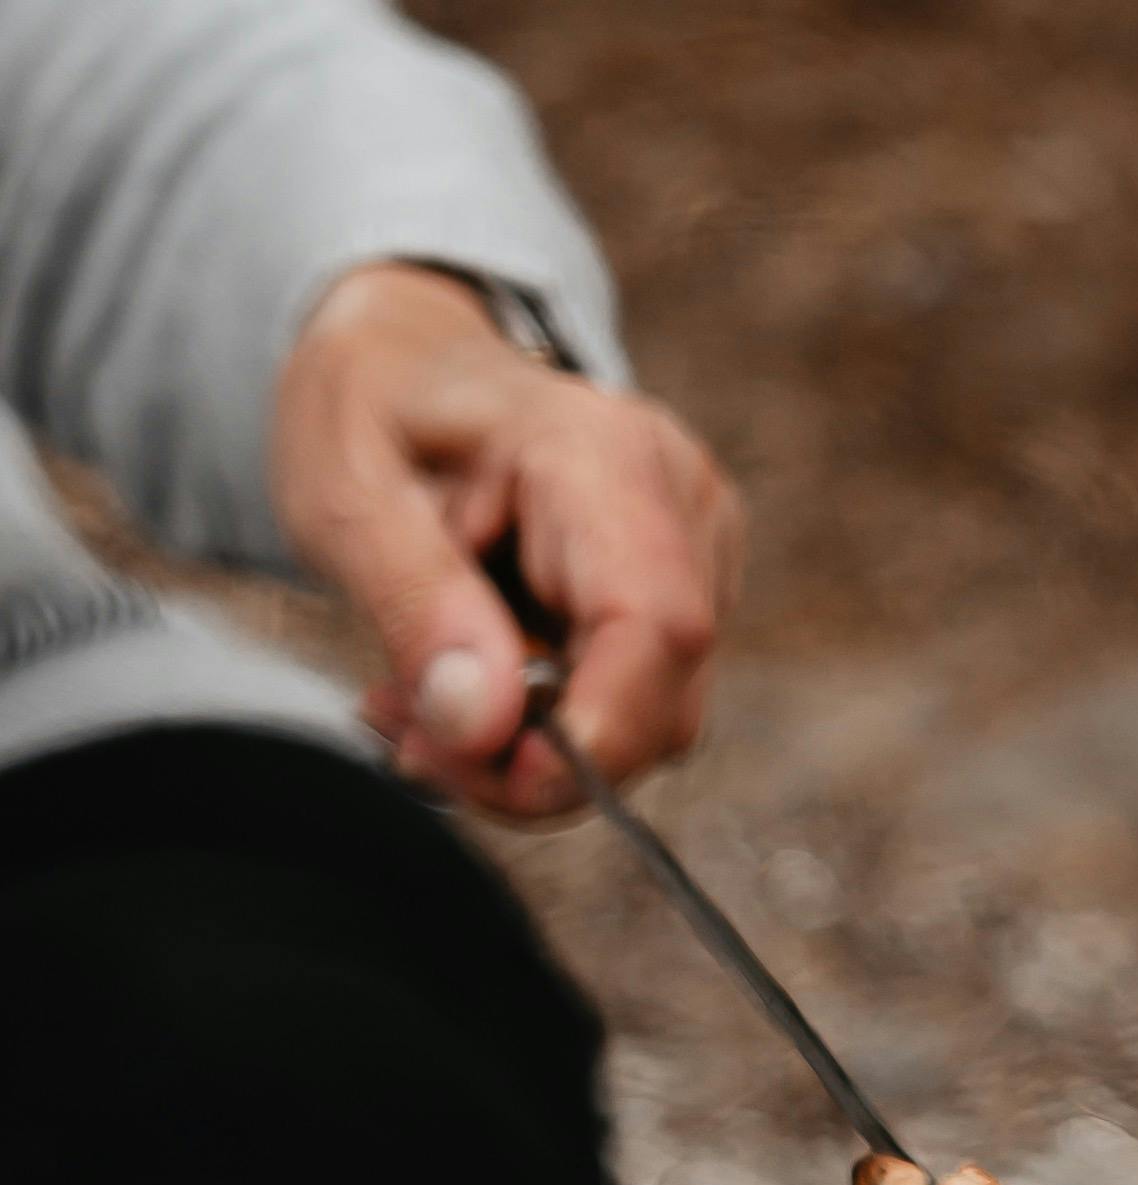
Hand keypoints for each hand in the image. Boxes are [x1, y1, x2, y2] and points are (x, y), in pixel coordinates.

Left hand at [269, 262, 743, 817]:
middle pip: (658, 703)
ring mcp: (700, 552)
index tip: (494, 777)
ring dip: (531, 750)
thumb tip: (485, 726)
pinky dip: (549, 729)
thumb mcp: (343, 491)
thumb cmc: (373, 404)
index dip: (593, 735)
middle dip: (536, 759)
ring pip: (651, 726)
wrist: (409, 361)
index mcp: (599, 451)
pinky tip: (475, 681)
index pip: (655, 628)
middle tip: (411, 737)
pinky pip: (639, 711)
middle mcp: (680, 501)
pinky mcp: (690, 595)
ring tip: (422, 697)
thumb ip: (414, 605)